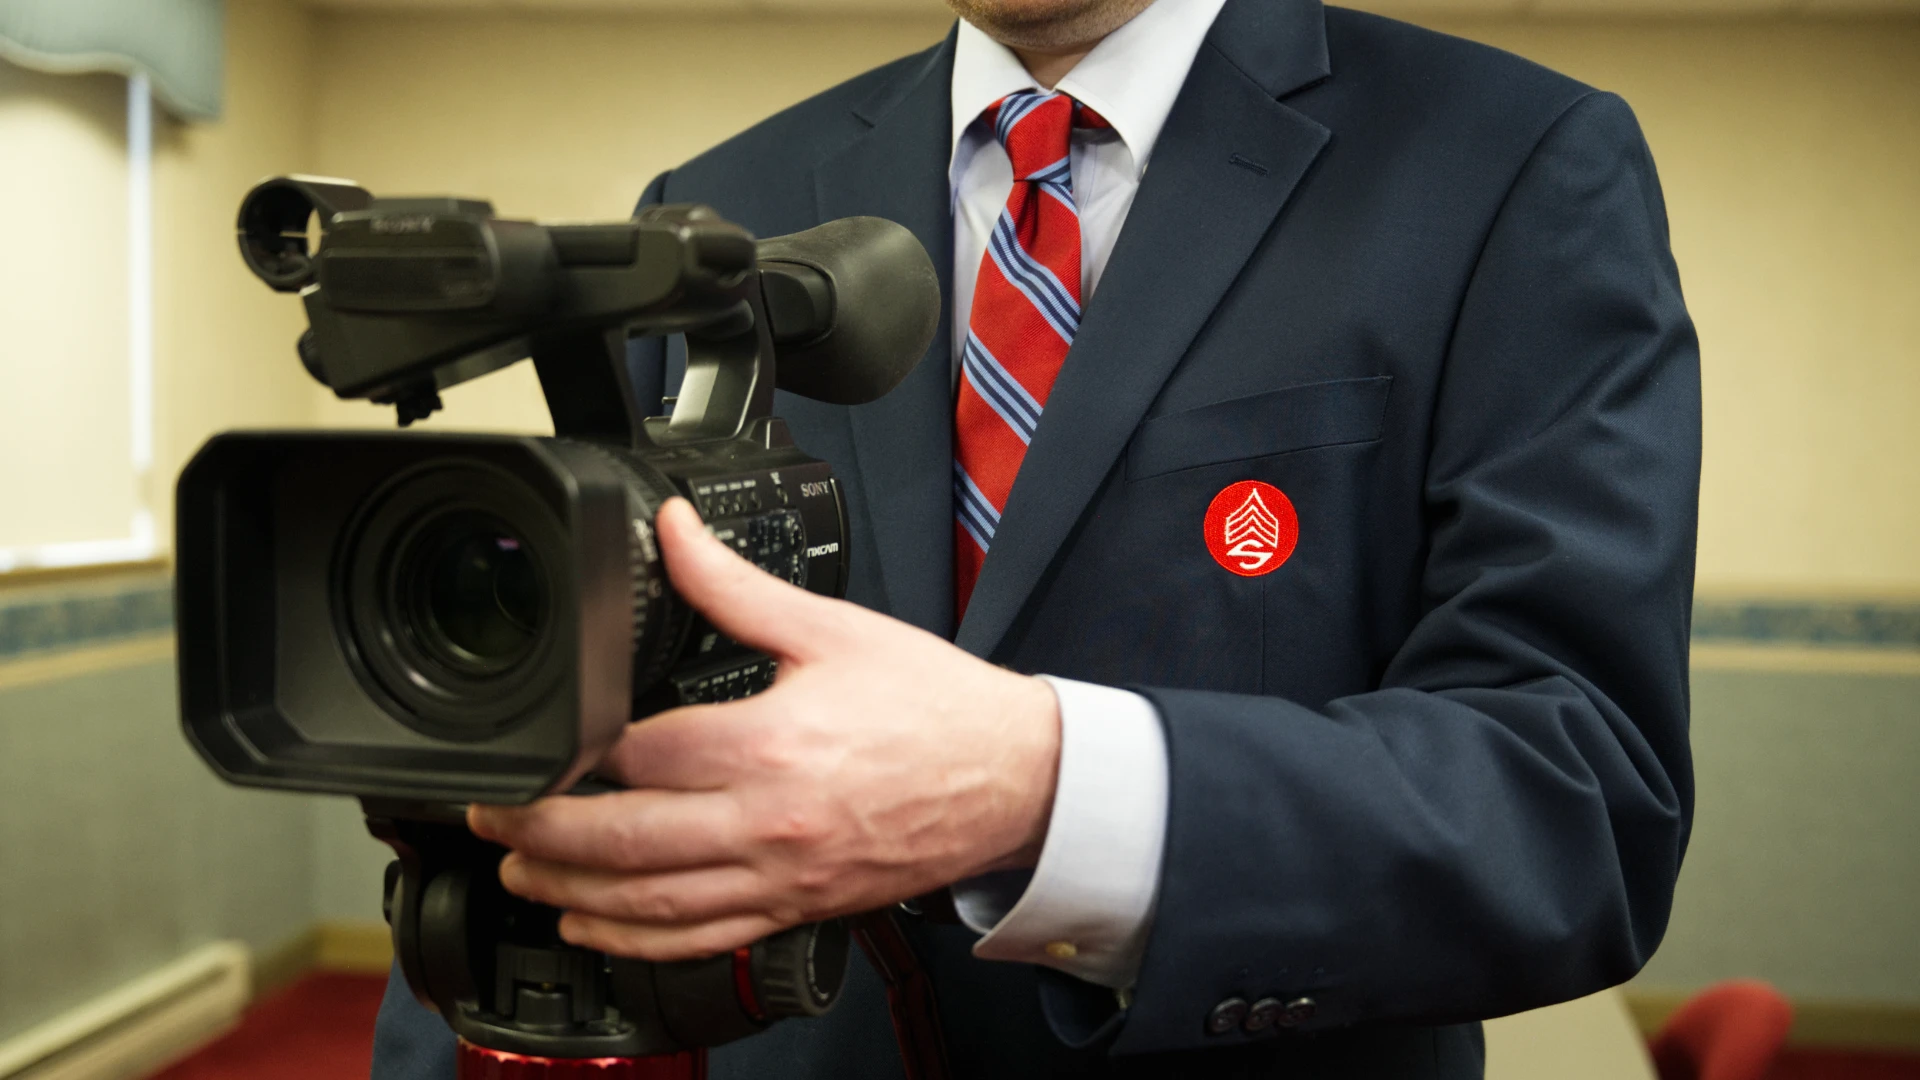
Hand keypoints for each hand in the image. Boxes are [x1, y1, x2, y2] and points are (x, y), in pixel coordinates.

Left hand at [468, 497, 1061, 961]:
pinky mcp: (795, 908)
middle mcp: (768, 821)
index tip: (530, 739)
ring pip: (651, 903)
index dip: (569, 750)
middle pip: (624, 840)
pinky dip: (635, 941)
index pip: (637, 754)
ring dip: (570, 890)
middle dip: (539, 829)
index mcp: (770, 743)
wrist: (1012, 778)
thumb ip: (736, 585)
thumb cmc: (934, 707)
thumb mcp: (832, 628)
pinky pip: (700, 938)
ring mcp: (780, 876)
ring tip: (517, 869)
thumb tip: (674, 531)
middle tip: (487, 810)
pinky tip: (593, 926)